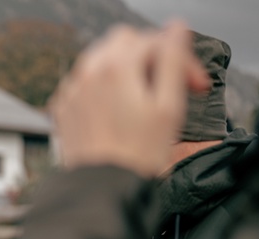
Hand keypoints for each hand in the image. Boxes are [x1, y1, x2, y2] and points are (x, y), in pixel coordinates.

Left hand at [48, 20, 209, 177]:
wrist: (102, 190)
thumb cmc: (138, 155)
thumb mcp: (168, 107)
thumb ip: (173, 61)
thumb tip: (176, 29)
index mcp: (115, 68)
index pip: (155, 41)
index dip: (181, 59)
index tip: (195, 85)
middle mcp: (87, 73)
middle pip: (123, 41)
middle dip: (150, 55)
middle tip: (169, 84)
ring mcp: (71, 90)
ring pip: (100, 59)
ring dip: (126, 69)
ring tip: (145, 99)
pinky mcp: (63, 108)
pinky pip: (84, 83)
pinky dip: (103, 87)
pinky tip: (118, 110)